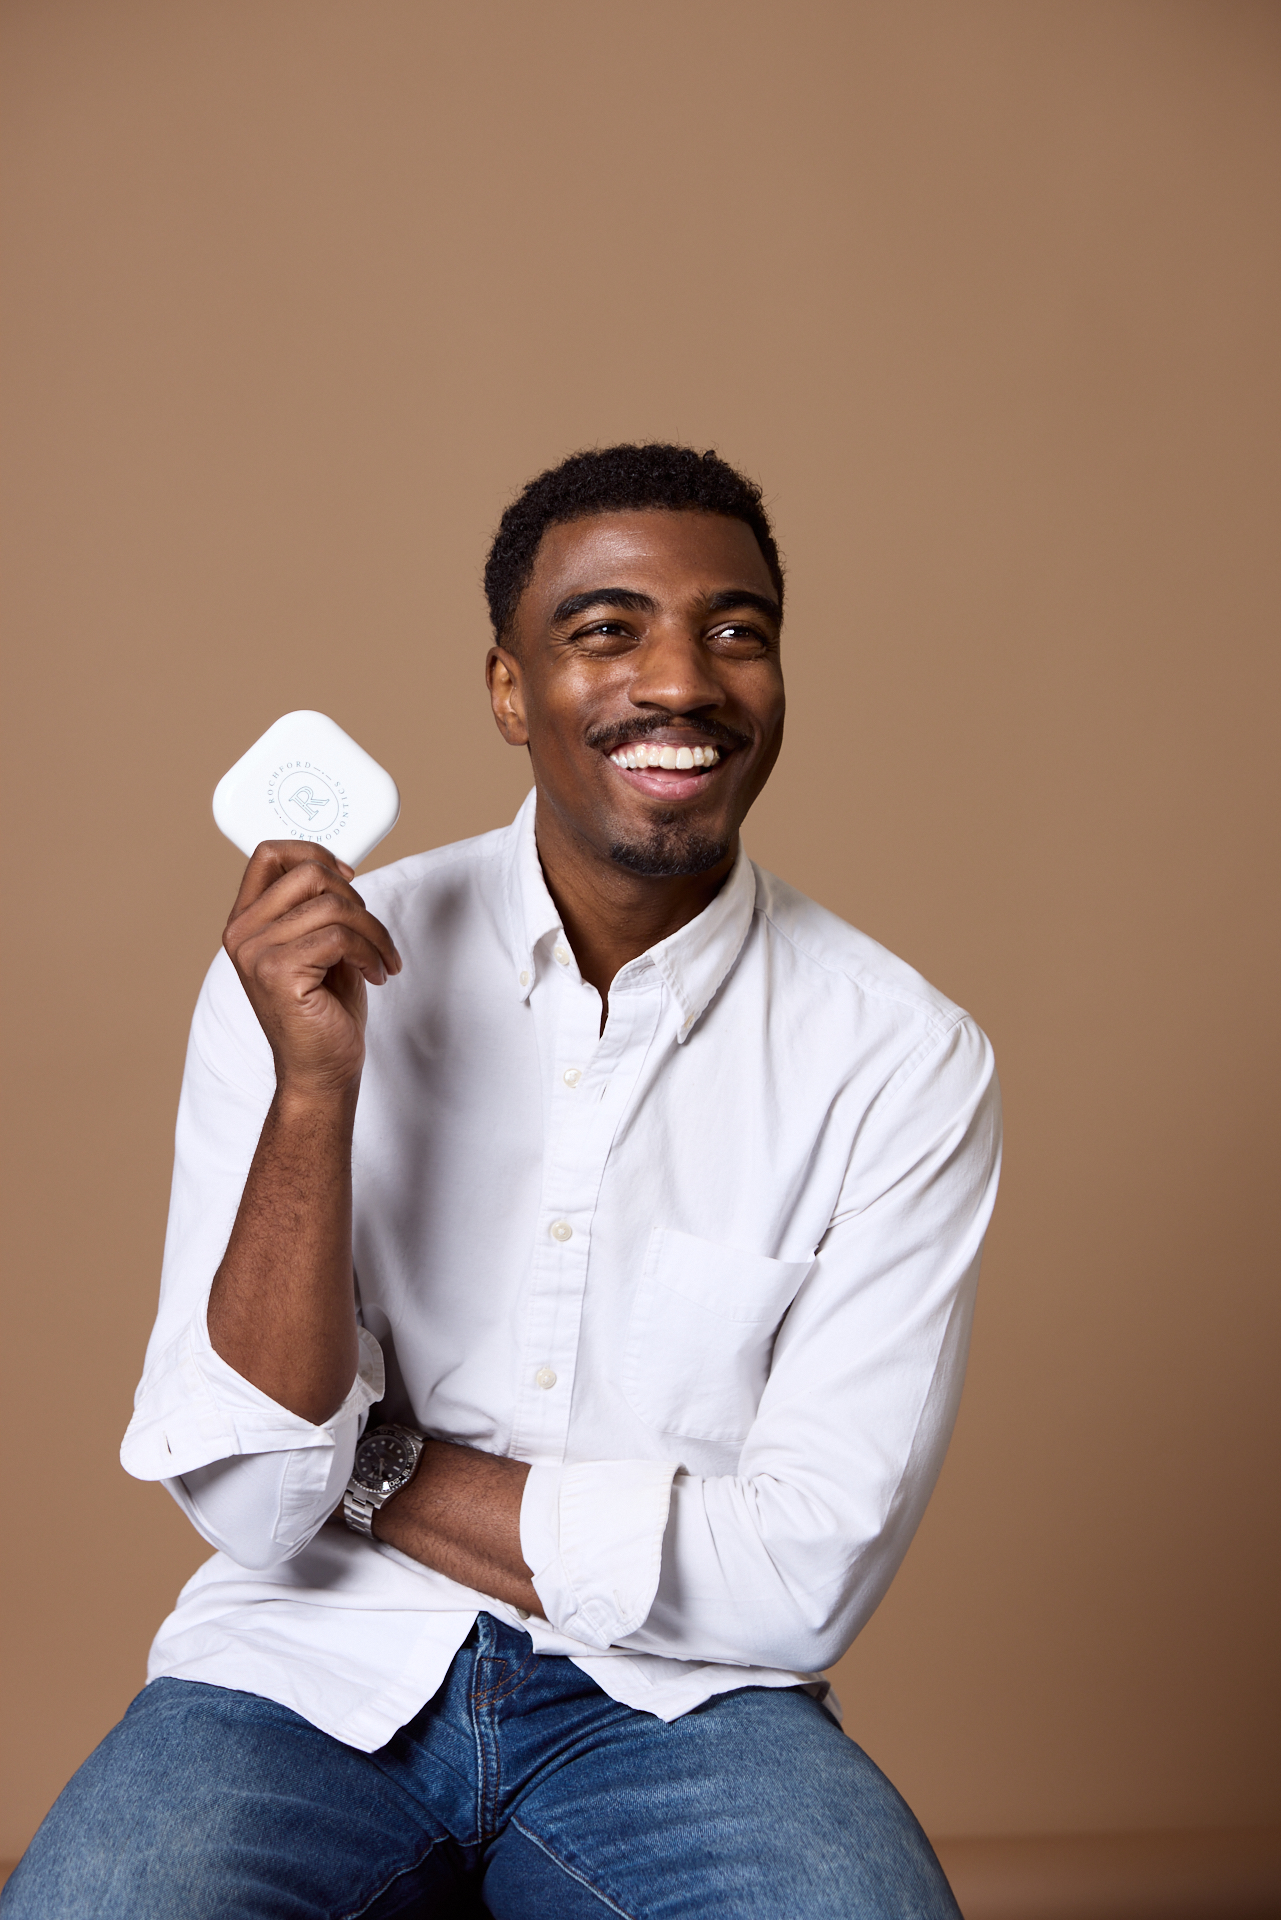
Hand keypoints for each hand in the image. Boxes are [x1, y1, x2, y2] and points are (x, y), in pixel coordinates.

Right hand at [222, 841, 401, 1098]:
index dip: (314, 852)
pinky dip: (370, 953)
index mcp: (246, 922)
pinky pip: (340, 937)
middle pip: (308, 873)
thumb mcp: (317, 945)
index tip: (348, 878)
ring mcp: (256, 953)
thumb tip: (337, 869)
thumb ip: (314, 907)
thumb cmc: (323, 1010)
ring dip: (373, 932)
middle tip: (372, 934)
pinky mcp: (279, 972)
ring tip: (381, 960)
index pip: (269, 854)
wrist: (320, 1070)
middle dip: (356, 900)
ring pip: (332, 906)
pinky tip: (375, 974)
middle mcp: (242, 934)